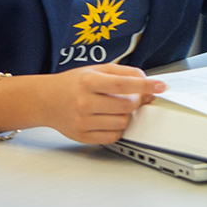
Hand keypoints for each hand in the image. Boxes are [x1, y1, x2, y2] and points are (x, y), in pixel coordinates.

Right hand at [34, 64, 166, 144]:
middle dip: (136, 101)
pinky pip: (113, 136)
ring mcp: (83, 121)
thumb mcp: (94, 69)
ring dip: (126, 115)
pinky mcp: (83, 136)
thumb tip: (145, 80)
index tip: (160, 86)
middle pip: (127, 106)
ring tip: (116, 107)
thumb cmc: (72, 84)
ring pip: (122, 123)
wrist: (46, 100)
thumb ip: (122, 72)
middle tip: (133, 97)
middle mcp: (84, 102)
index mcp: (88, 81)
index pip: (124, 85)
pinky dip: (117, 128)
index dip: (146, 86)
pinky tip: (109, 119)